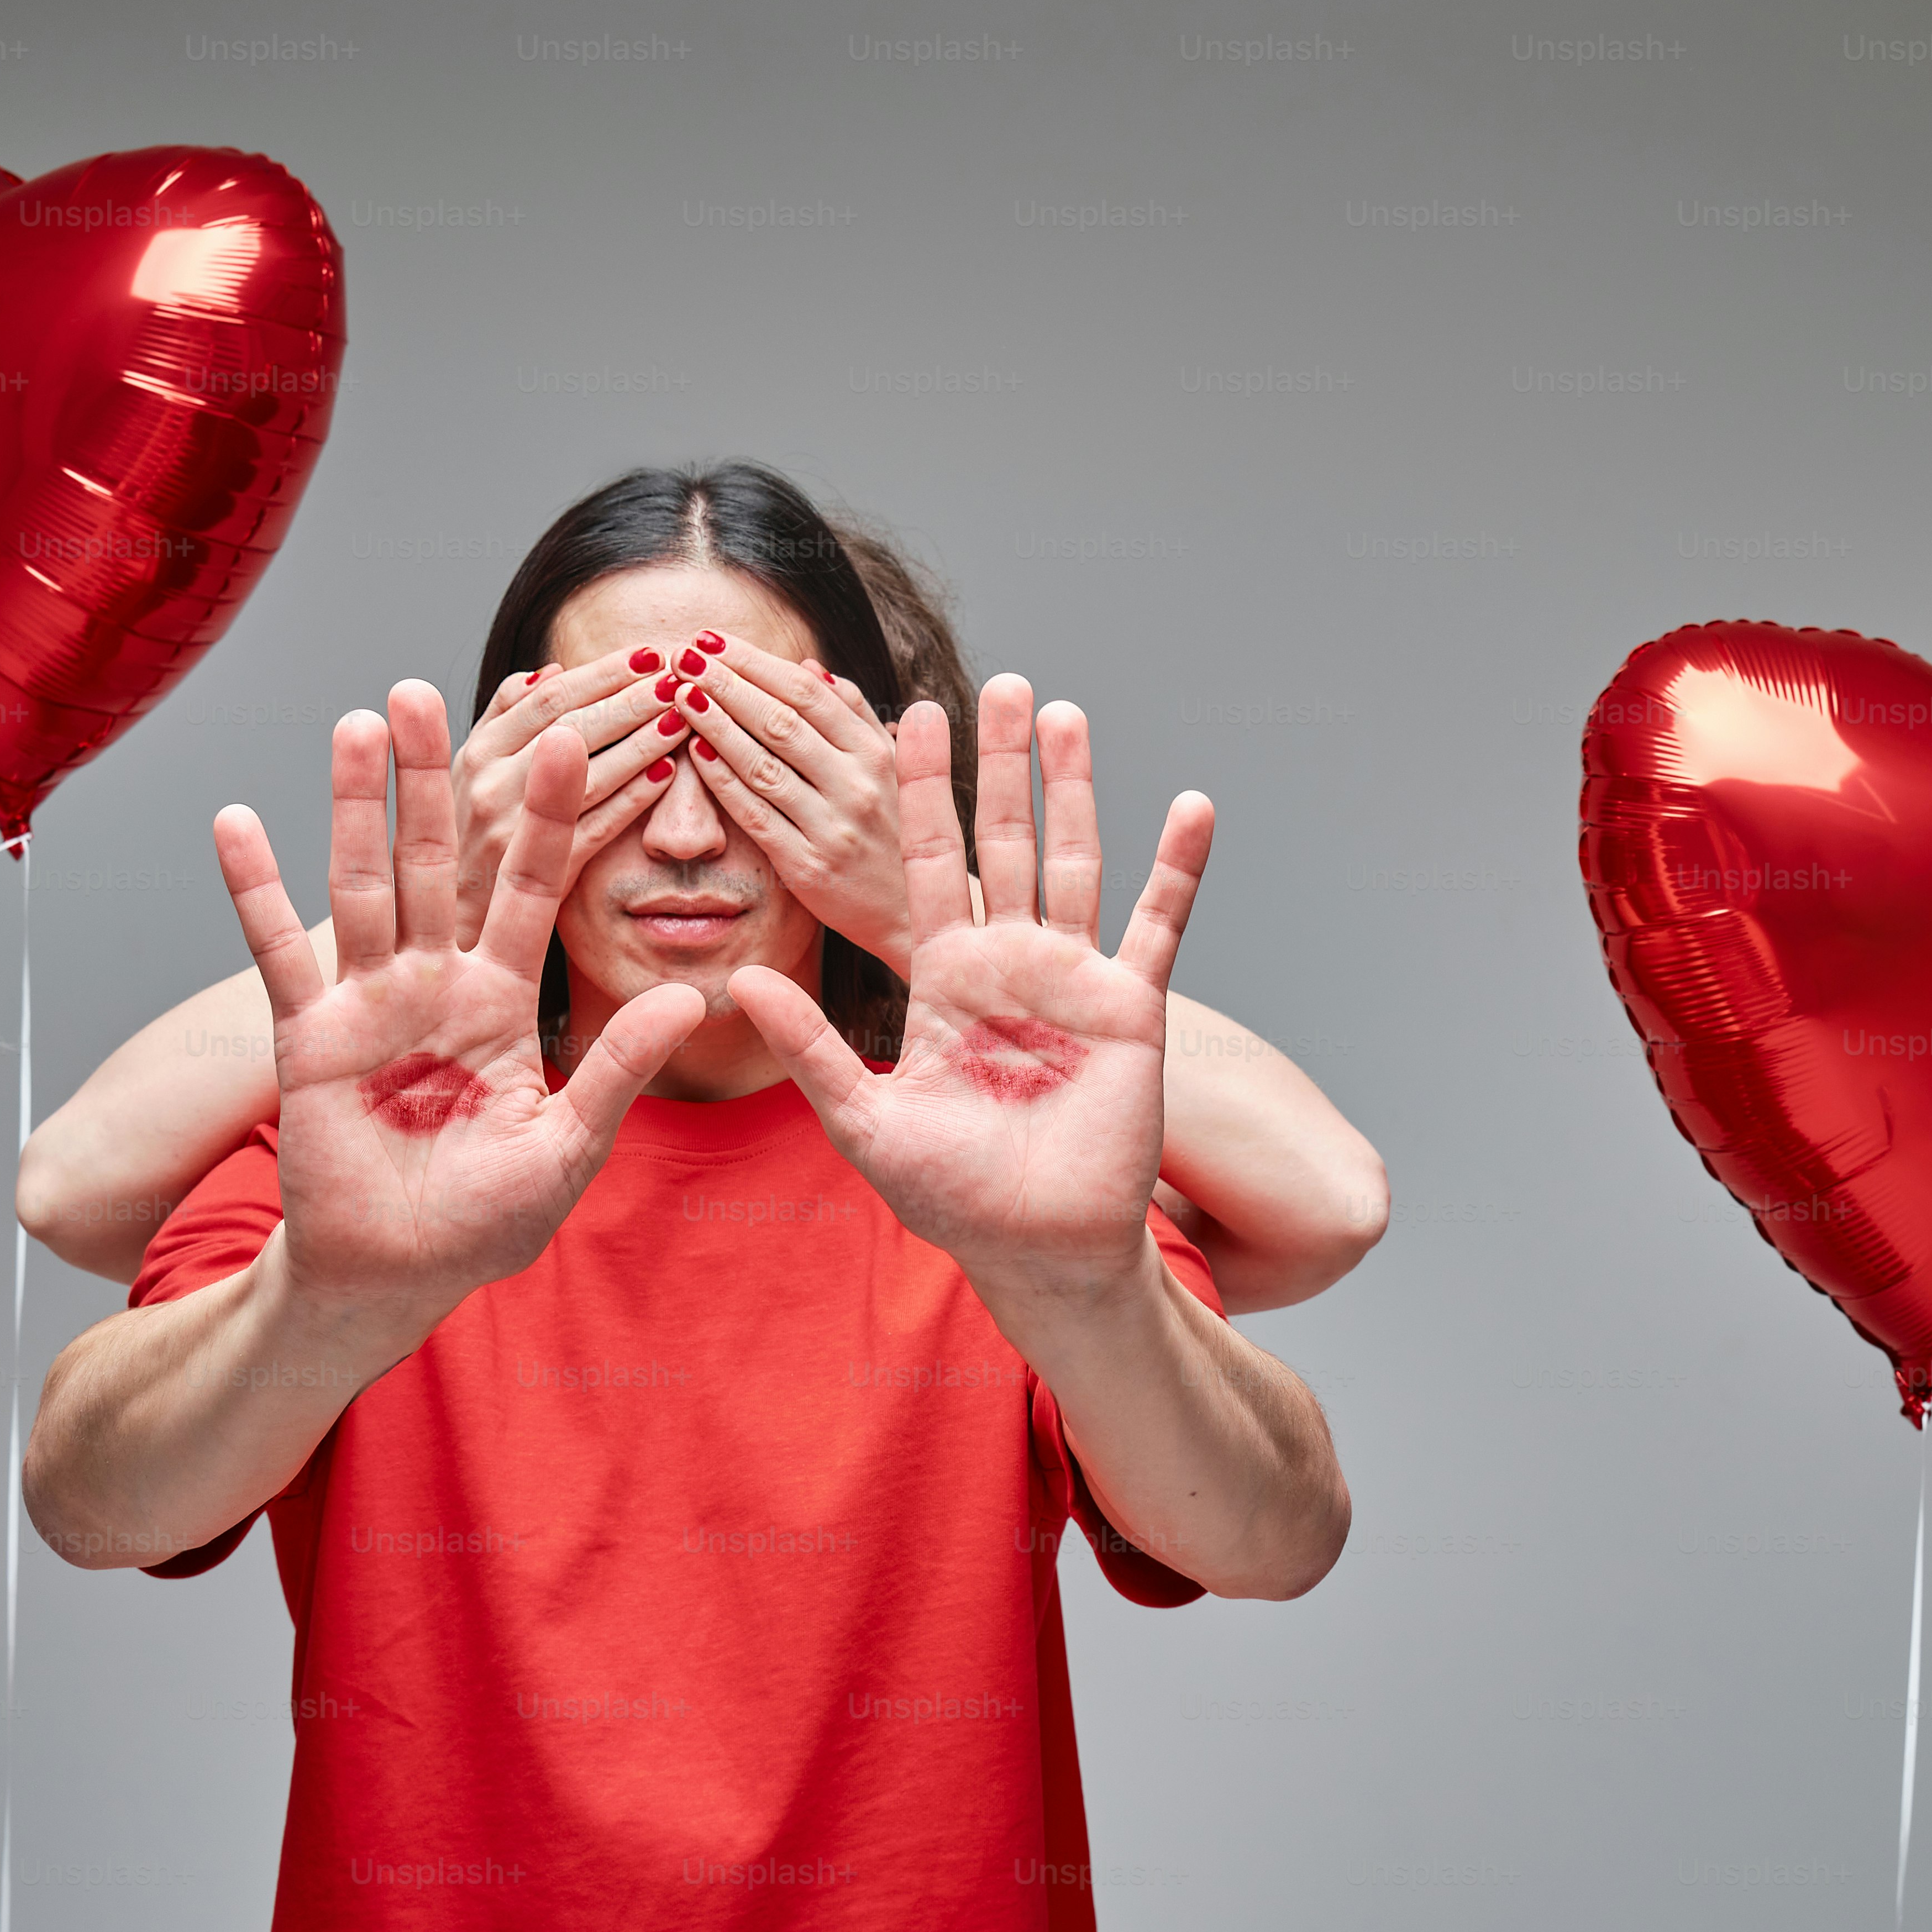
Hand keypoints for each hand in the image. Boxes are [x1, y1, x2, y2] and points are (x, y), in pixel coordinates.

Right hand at [214, 680, 704, 1327]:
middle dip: (438, 777)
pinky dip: (255, 889)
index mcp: (505, 998)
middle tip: (432, 690)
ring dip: (355, 804)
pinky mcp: (310, 1035)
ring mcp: (370, 1001)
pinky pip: (279, 951)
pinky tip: (236, 821)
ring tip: (356, 722)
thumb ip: (620, 1066)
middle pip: (441, 859)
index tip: (579, 738)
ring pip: (366, 883)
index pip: (535, 886)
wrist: (399, 1272)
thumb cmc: (487, 1218)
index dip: (558, 816)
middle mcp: (437, 981)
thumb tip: (689, 995)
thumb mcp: (568, 1143)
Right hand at [445, 654, 689, 945]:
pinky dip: (632, 798)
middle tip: (677, 675)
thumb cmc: (468, 838)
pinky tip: (667, 776)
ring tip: (683, 715)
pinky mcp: (541, 875)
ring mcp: (514, 830)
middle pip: (573, 728)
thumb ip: (505, 716)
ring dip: (641, 741)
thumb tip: (551, 669)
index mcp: (477, 752)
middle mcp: (489, 785)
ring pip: (589, 775)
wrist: (451, 922)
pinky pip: (596, 828)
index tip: (647, 653)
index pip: (549, 698)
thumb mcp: (469, 770)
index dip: (602, 673)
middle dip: (631, 698)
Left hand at [677, 630, 916, 971]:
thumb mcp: (889, 766)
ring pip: (764, 765)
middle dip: (726, 683)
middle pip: (781, 721)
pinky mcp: (807, 867)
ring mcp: (832, 827)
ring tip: (679, 694)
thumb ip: (853, 714)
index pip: (807, 693)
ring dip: (716, 725)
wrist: (910, 910)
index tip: (712, 639)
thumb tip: (808, 667)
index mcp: (876, 752)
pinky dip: (725, 783)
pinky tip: (695, 754)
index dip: (755, 661)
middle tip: (683, 656)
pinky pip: (757, 816)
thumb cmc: (894, 829)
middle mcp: (857, 785)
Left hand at [727, 675, 1210, 1300]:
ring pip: (1073, 860)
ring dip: (1073, 789)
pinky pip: (1159, 925)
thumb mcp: (864, 1116)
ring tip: (1067, 713)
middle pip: (1001, 841)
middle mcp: (1008, 963)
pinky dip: (1179, 866)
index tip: (905, 715)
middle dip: (998, 763)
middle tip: (1000, 684)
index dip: (919, 790)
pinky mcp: (1130, 1007)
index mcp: (943, 978)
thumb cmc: (951, 1196)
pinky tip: (1192, 805)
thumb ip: (810, 1044)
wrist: (1036, 1247)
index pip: (925, 862)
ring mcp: (1072, 979)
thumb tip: (738, 978)